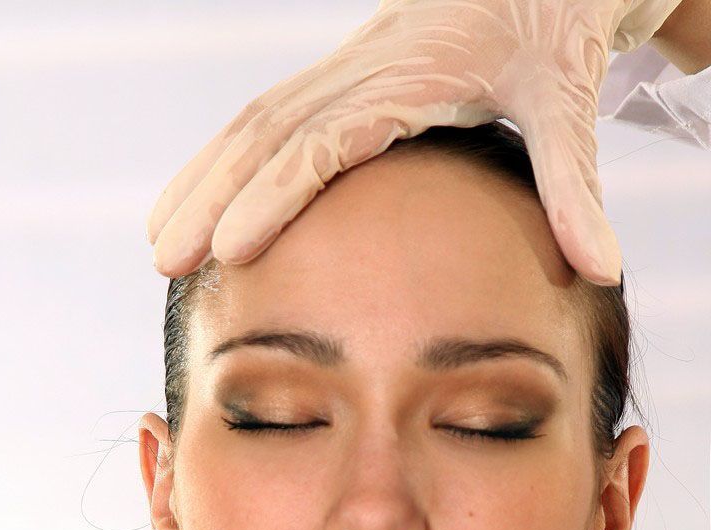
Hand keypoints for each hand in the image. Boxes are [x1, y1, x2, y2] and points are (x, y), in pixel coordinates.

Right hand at [147, 0, 682, 285]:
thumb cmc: (555, 30)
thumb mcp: (569, 102)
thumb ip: (574, 188)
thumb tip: (600, 271)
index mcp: (404, 76)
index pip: (320, 140)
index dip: (272, 193)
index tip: (232, 249)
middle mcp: (359, 68)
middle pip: (262, 129)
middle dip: (208, 195)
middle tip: (166, 263)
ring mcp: (343, 69)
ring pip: (250, 120)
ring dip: (200, 180)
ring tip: (158, 244)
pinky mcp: (342, 79)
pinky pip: (267, 117)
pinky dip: (224, 162)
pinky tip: (200, 200)